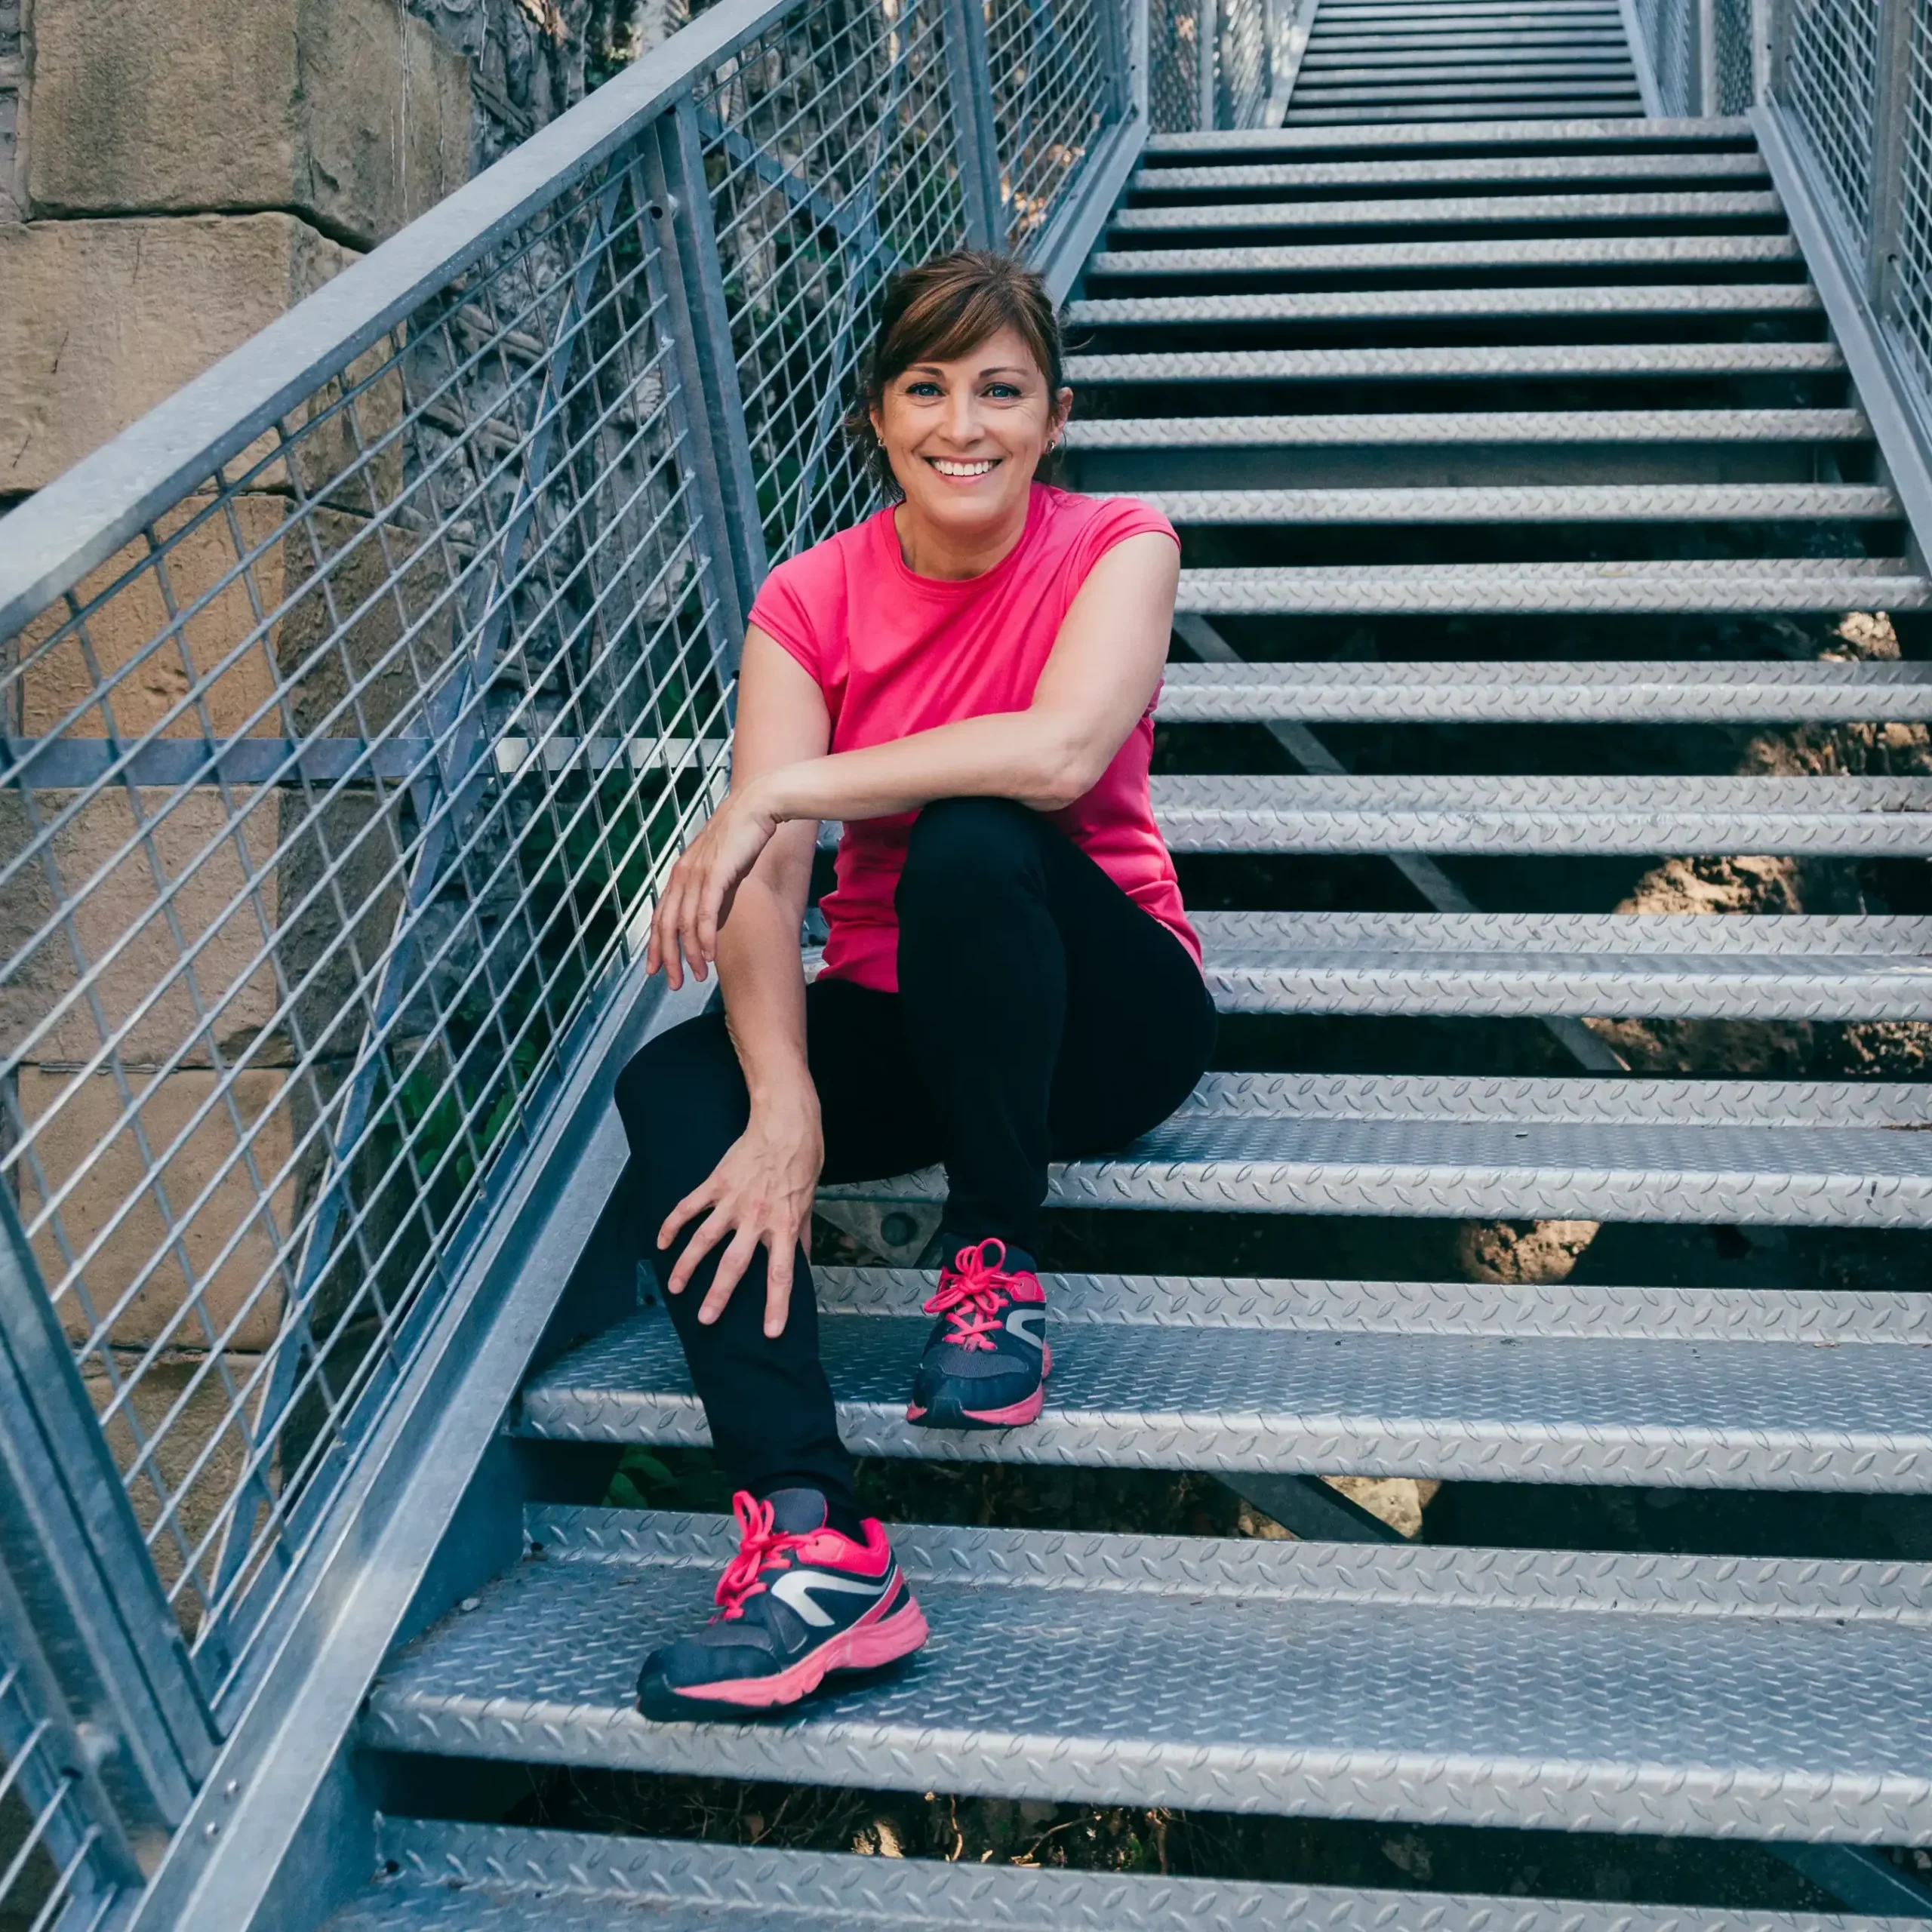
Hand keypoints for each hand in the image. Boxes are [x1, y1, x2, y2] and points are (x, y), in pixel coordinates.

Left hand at [647, 784, 780, 988]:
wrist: (758, 805)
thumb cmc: (744, 833)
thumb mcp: (722, 863)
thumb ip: (712, 885)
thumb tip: (713, 908)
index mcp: (681, 871)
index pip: (660, 915)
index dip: (656, 945)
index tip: (656, 969)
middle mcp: (682, 874)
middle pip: (665, 925)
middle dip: (667, 957)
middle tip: (673, 982)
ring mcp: (697, 873)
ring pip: (683, 924)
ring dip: (689, 954)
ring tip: (696, 976)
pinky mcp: (715, 874)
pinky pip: (705, 913)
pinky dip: (704, 938)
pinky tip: (708, 956)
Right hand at [658, 1097, 822, 1335]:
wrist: (785, 1122)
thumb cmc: (803, 1158)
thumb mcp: (809, 1200)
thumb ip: (802, 1233)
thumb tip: (802, 1259)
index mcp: (784, 1225)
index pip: (781, 1274)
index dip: (776, 1305)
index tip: (770, 1332)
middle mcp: (757, 1218)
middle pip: (734, 1264)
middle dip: (719, 1296)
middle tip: (706, 1319)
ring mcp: (733, 1201)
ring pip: (704, 1240)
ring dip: (687, 1266)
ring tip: (676, 1288)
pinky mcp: (716, 1183)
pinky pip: (689, 1208)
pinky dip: (673, 1225)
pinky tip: (661, 1243)